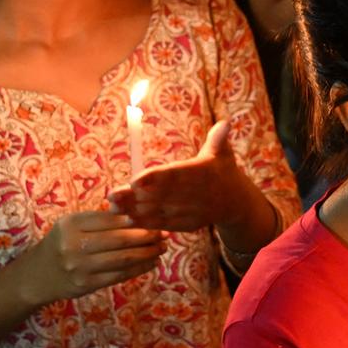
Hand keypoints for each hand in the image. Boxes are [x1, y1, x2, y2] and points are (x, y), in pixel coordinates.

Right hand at [20, 209, 162, 304]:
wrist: (37, 276)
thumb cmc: (62, 244)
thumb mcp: (72, 226)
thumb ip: (99, 220)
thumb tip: (136, 213)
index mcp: (71, 224)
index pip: (109, 220)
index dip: (135, 220)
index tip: (153, 218)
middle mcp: (73, 244)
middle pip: (118, 239)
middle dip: (146, 236)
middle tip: (164, 233)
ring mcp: (80, 267)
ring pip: (122, 259)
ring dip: (147, 253)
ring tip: (161, 248)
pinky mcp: (86, 285)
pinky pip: (119, 276)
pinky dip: (138, 269)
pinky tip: (151, 263)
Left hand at [110, 117, 265, 234]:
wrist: (235, 202)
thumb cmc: (224, 171)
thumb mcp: (223, 153)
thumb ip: (218, 139)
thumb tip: (225, 122)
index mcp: (199, 174)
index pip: (173, 175)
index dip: (153, 178)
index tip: (134, 180)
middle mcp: (193, 195)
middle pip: (159, 195)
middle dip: (133, 197)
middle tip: (111, 195)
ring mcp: (188, 211)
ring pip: (157, 211)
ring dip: (134, 210)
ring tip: (112, 207)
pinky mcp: (185, 224)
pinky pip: (163, 224)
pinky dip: (146, 223)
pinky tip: (128, 220)